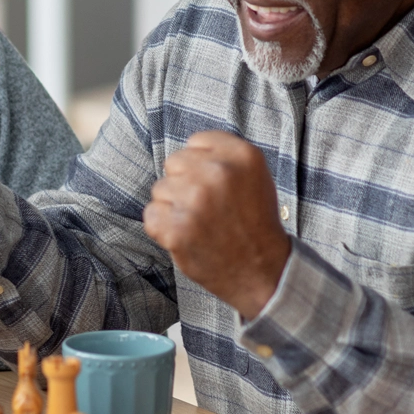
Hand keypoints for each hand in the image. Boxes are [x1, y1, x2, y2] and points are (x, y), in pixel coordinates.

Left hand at [142, 132, 292, 319]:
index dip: (200, 165)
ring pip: (160, 189)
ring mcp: (196, 200)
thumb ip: (223, 156)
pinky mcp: (177, 229)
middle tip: (207, 208)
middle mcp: (218, 173)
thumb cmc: (254, 223)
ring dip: (174, 207)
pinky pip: (151, 215)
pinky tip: (187, 237)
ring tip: (200, 224)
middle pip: (174, 162)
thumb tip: (186, 150)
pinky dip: (163, 229)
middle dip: (184, 183)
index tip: (215, 186)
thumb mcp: (254, 176)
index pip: (196, 142)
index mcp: (242, 155)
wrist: (263, 271)